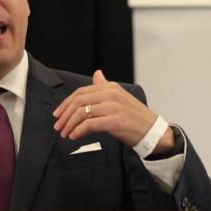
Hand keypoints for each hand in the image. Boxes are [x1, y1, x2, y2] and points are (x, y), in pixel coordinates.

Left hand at [53, 70, 173, 152]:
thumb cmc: (135, 117)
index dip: (66, 103)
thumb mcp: (120, 97)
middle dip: (65, 115)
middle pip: (79, 101)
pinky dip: (78, 131)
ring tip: (64, 133)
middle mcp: (111, 94)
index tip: (57, 114)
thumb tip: (96, 74)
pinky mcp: (115, 120)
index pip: (81, 92)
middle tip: (58, 126)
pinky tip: (74, 136)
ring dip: (69, 124)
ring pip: (82, 113)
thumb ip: (105, 86)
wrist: (152, 131)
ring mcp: (113, 107)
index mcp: (110, 87)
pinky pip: (90, 124)